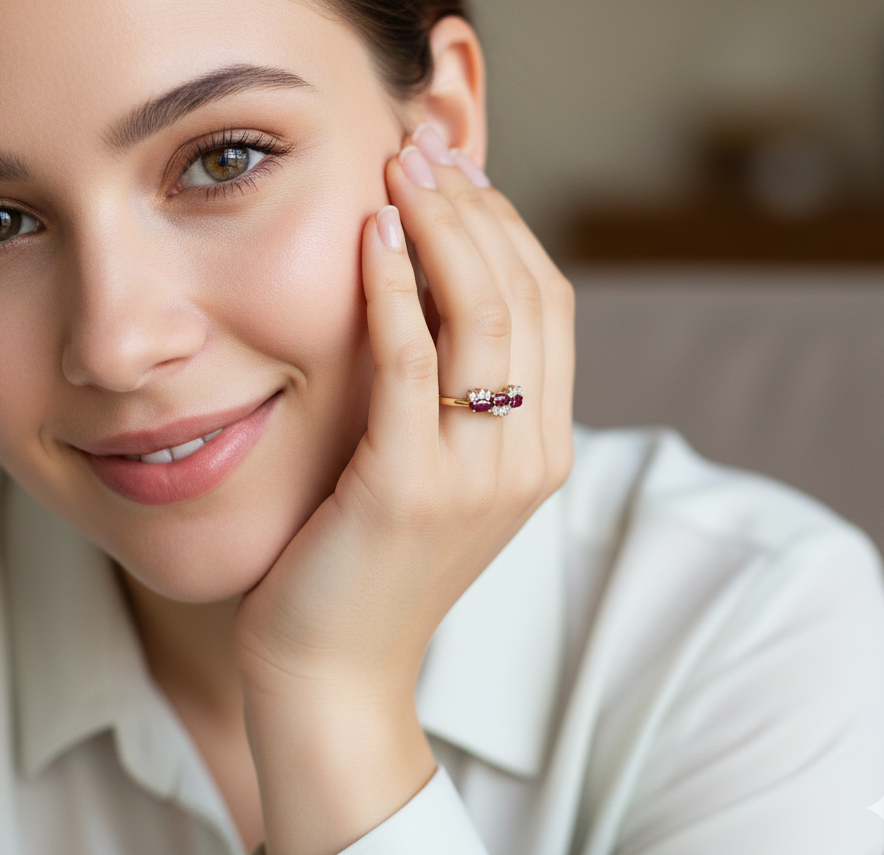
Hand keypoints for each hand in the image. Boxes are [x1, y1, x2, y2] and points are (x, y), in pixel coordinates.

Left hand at [233, 125, 574, 854]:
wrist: (334, 674)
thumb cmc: (368, 566)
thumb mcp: (436, 475)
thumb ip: (456, 399)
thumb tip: (437, 296)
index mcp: (542, 448)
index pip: (548, 306)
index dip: (508, 229)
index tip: (455, 176)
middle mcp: (526, 458)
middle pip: (523, 297)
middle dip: (474, 210)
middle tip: (422, 150)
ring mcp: (476, 476)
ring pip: (482, 318)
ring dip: (441, 231)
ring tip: (399, 171)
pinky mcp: (409, 489)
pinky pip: (411, 364)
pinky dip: (396, 291)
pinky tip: (371, 238)